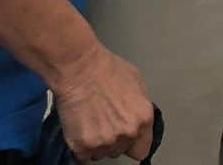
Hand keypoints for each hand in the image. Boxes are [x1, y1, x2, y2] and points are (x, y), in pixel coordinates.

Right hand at [54, 42, 153, 161]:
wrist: (79, 67)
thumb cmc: (105, 68)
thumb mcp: (136, 81)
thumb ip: (140, 107)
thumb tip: (138, 119)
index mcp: (143, 118)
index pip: (142, 150)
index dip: (133, 144)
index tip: (127, 140)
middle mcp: (127, 133)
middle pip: (120, 150)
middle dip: (114, 139)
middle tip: (104, 118)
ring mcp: (105, 142)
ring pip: (101, 153)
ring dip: (97, 141)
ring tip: (91, 118)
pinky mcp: (83, 146)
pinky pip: (83, 155)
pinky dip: (81, 145)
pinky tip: (81, 126)